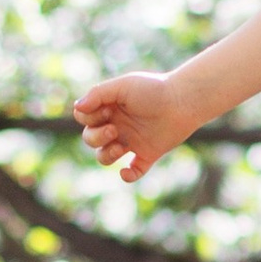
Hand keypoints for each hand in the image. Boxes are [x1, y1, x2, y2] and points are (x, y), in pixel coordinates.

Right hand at [78, 72, 195, 184]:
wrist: (183, 102)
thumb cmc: (153, 89)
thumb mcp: (122, 86)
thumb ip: (98, 94)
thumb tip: (77, 107)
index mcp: (109, 107)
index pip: (84, 118)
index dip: (88, 118)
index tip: (106, 110)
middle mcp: (117, 124)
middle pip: (90, 138)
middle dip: (96, 137)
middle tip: (114, 129)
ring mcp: (131, 141)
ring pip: (105, 157)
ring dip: (106, 155)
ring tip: (121, 146)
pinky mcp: (147, 154)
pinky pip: (133, 172)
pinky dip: (128, 176)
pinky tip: (127, 171)